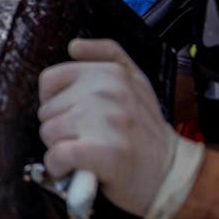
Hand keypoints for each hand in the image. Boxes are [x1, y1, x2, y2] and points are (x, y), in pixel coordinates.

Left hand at [38, 39, 203, 218]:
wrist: (171, 172)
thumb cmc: (145, 130)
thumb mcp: (136, 81)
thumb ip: (107, 55)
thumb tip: (74, 46)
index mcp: (111, 72)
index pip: (49, 80)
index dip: (56, 102)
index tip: (74, 114)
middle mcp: (108, 91)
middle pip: (47, 109)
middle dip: (60, 127)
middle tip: (89, 136)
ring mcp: (107, 121)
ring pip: (49, 132)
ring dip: (60, 147)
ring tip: (88, 150)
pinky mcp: (104, 152)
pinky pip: (57, 155)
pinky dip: (59, 166)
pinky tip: (75, 167)